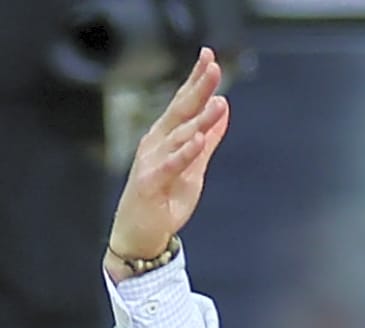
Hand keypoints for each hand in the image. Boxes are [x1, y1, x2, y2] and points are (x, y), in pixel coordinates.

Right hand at [106, 48, 230, 275]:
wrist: (141, 233)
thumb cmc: (164, 199)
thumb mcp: (194, 166)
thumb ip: (209, 139)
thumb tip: (223, 110)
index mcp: (166, 137)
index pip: (183, 103)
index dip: (196, 81)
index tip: (210, 58)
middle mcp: (156, 143)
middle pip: (179, 111)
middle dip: (197, 88)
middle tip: (213, 66)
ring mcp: (152, 162)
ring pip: (179, 136)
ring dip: (199, 119)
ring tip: (217, 102)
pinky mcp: (151, 183)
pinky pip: (171, 165)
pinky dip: (184, 153)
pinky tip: (198, 140)